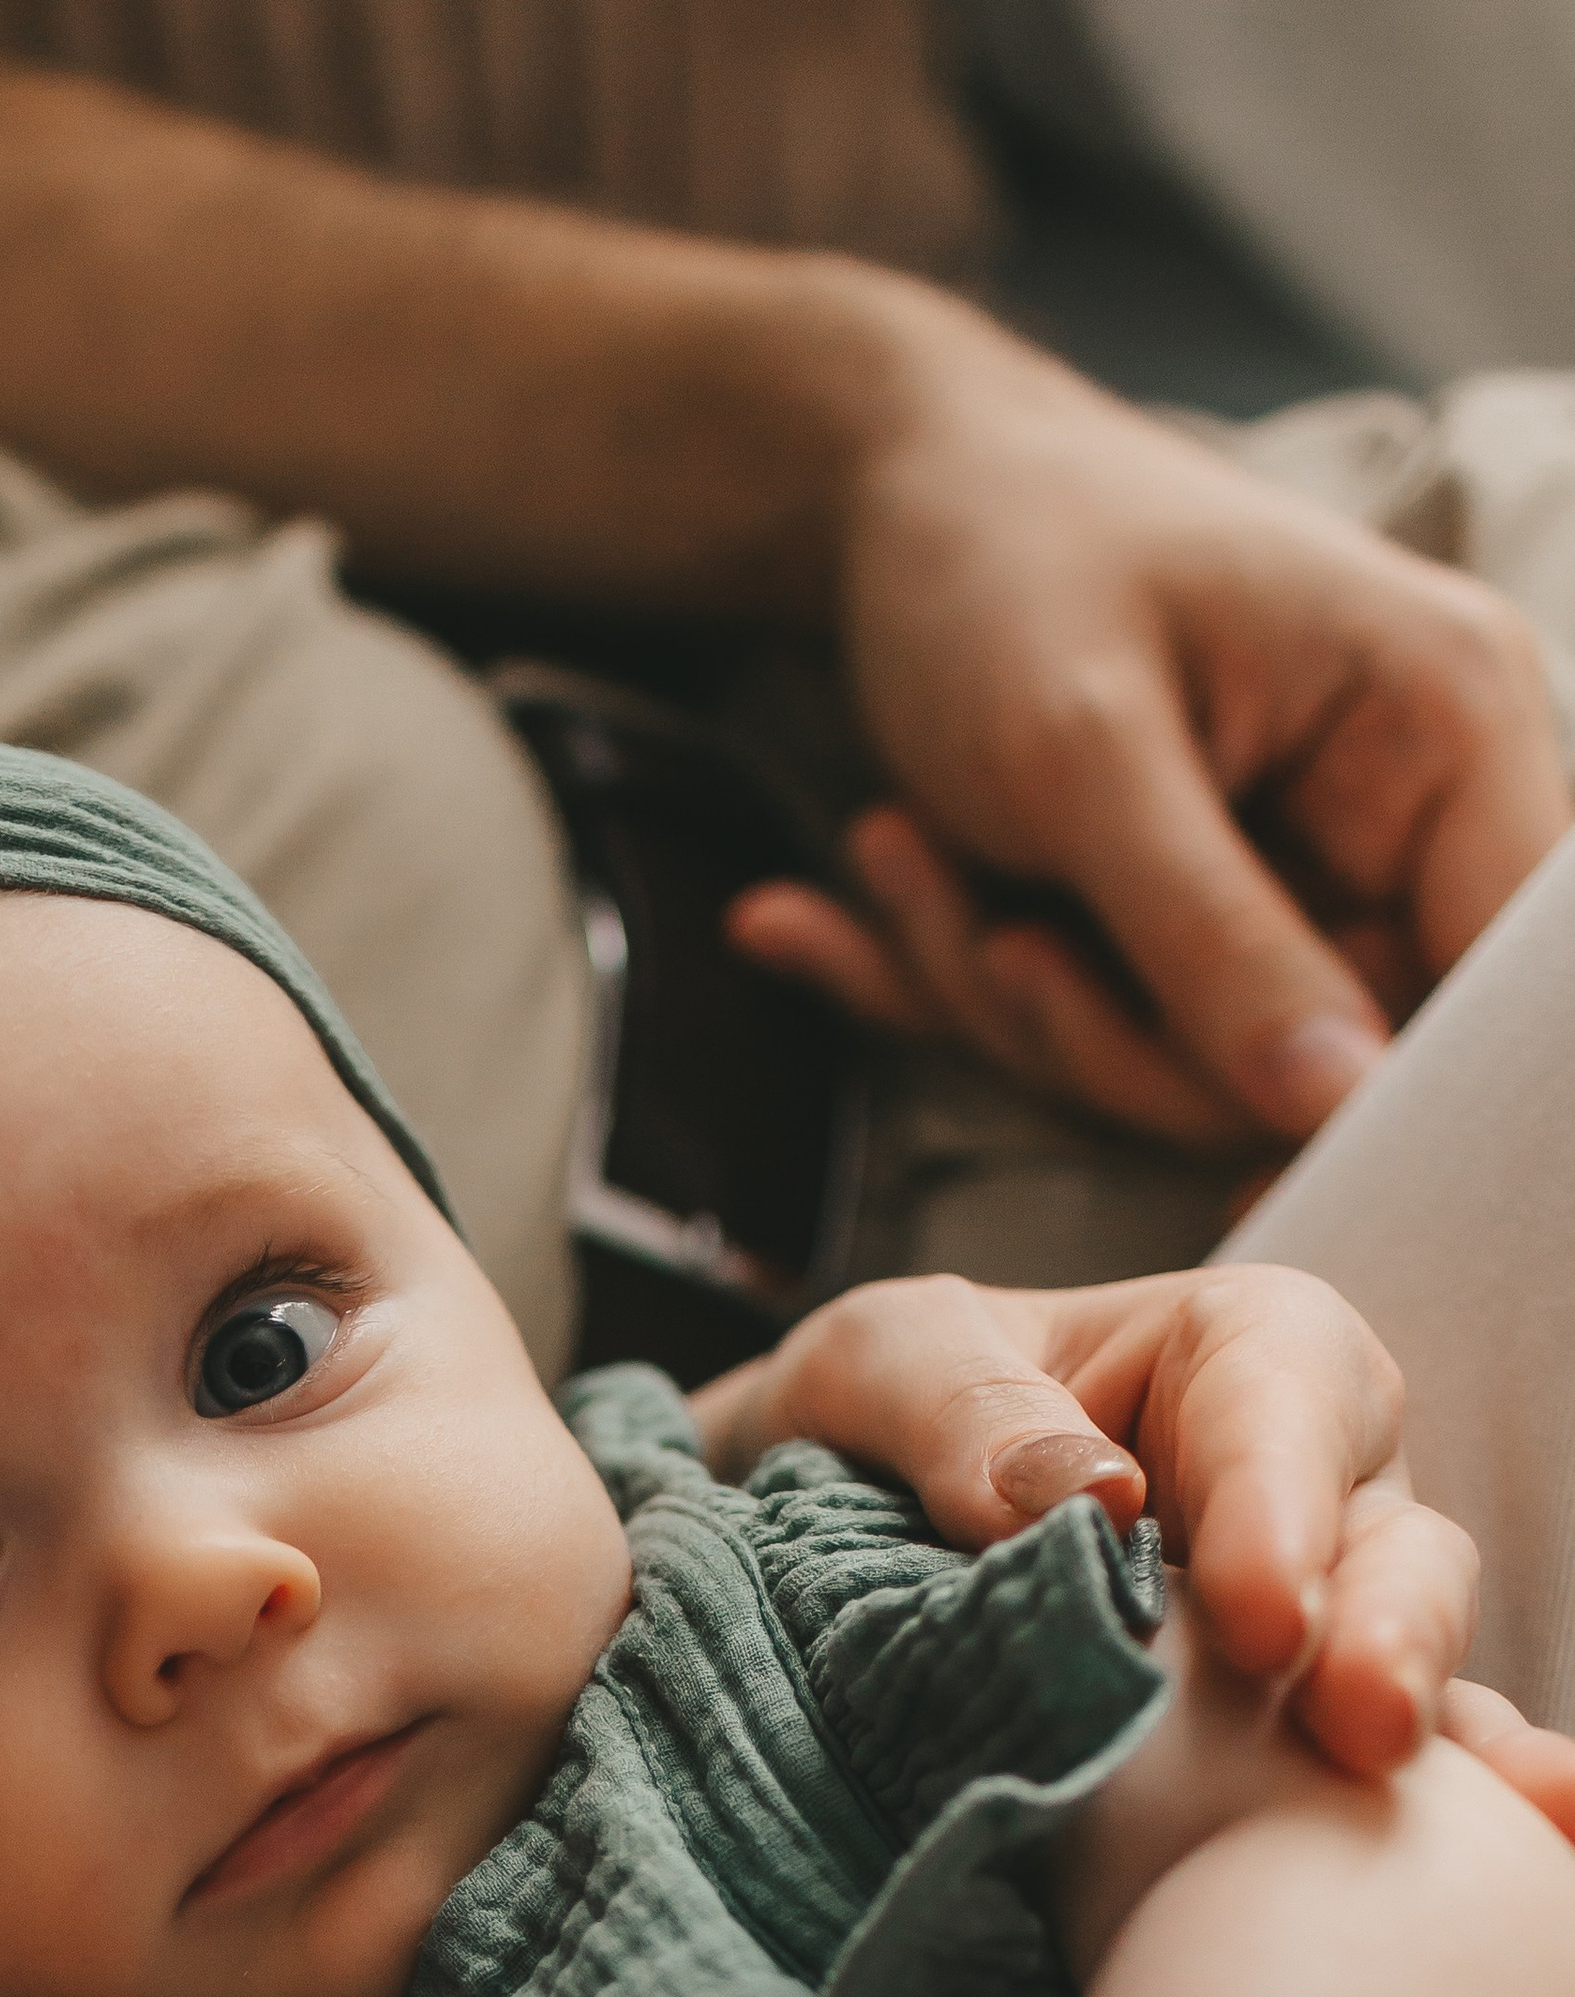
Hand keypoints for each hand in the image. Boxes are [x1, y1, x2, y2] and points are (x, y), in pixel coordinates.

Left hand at [697, 1261, 1509, 1777]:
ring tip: (1419, 1813)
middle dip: (1388, 1635)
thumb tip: (1084, 1497)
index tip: (1259, 1613)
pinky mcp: (1279, 1757)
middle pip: (1391, 1550)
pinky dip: (1441, 1826)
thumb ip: (957, 1404)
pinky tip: (1503, 1863)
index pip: (1289, 1401)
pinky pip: (1373, 1792)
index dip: (1285, 1502)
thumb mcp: (876, 1366)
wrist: (802, 1548)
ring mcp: (1314, 1636)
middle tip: (1358, 1726)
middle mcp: (1313, 1493)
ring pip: (1403, 1678)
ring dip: (1423, 1745)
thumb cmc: (875, 1421)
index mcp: (1240, 1357)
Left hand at [739, 315, 1567, 1146]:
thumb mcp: (1090, 756)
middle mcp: (1396, 815)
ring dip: (1005, 1001)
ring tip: (901, 853)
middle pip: (1317, 1062)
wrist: (893, 490)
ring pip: (1181, 1067)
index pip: (1495, 986)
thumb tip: (1338, 1102)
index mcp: (1447, 728)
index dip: (1390, 1098)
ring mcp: (1286, 880)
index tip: (1243, 1175)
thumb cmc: (1006, 562)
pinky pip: (1089, 1028)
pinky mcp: (1178, 925)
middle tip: (988, 946)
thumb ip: (1214, 939)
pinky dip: (957, 981)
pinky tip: (831, 908)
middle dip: (1112, 1037)